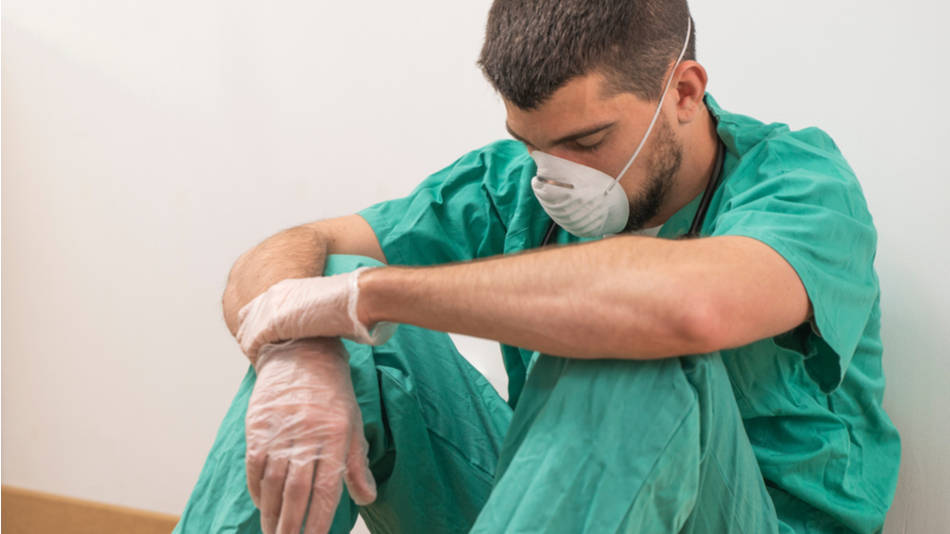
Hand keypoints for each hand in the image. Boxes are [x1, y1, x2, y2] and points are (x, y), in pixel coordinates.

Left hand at [236, 267, 394, 362]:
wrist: (354, 299)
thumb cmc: (350, 303)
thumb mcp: (325, 304)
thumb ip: (314, 314)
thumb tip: (322, 328)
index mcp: (286, 288)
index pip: (260, 306)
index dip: (260, 325)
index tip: (268, 342)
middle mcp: (273, 295)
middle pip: (247, 318)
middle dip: (252, 338)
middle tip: (261, 356)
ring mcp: (270, 308)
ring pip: (245, 332)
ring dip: (252, 349)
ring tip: (262, 364)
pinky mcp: (270, 323)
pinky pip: (251, 344)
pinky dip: (254, 357)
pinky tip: (262, 366)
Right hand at [245, 338, 376, 533]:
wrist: (303, 353)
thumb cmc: (333, 393)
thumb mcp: (353, 424)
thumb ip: (357, 463)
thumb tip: (366, 497)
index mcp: (335, 439)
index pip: (326, 490)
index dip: (319, 521)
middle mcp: (307, 437)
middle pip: (296, 493)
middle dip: (291, 526)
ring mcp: (280, 432)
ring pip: (272, 483)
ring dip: (271, 514)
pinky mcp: (259, 427)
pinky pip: (255, 466)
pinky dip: (256, 489)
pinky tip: (262, 505)